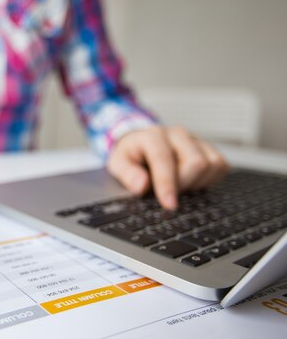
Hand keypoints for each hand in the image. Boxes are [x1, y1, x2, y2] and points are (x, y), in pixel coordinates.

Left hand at [106, 126, 228, 208]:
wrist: (141, 144)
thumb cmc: (131, 156)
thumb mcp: (118, 163)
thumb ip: (126, 174)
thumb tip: (141, 185)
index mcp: (152, 135)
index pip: (164, 158)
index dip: (167, 184)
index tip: (169, 204)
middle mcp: (177, 134)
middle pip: (196, 163)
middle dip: (184, 185)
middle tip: (168, 194)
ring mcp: (195, 140)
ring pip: (213, 164)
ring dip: (197, 183)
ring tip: (178, 186)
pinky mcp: (208, 148)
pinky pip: (221, 166)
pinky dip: (209, 180)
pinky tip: (191, 182)